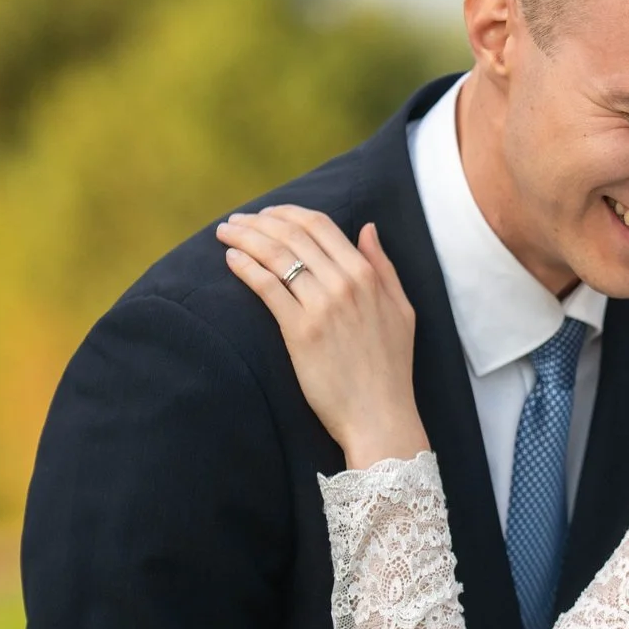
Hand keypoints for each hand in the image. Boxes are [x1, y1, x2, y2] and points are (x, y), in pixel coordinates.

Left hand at [218, 206, 426, 467]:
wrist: (380, 415)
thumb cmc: (392, 368)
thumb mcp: (402, 310)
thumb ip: (384, 267)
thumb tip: (367, 229)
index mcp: (367, 275)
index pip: (320, 225)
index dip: (288, 213)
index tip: (267, 214)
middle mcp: (344, 284)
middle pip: (293, 235)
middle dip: (259, 220)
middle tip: (236, 220)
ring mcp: (322, 306)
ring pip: (276, 255)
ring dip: (245, 238)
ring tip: (226, 233)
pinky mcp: (300, 331)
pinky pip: (267, 287)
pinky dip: (246, 267)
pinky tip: (231, 260)